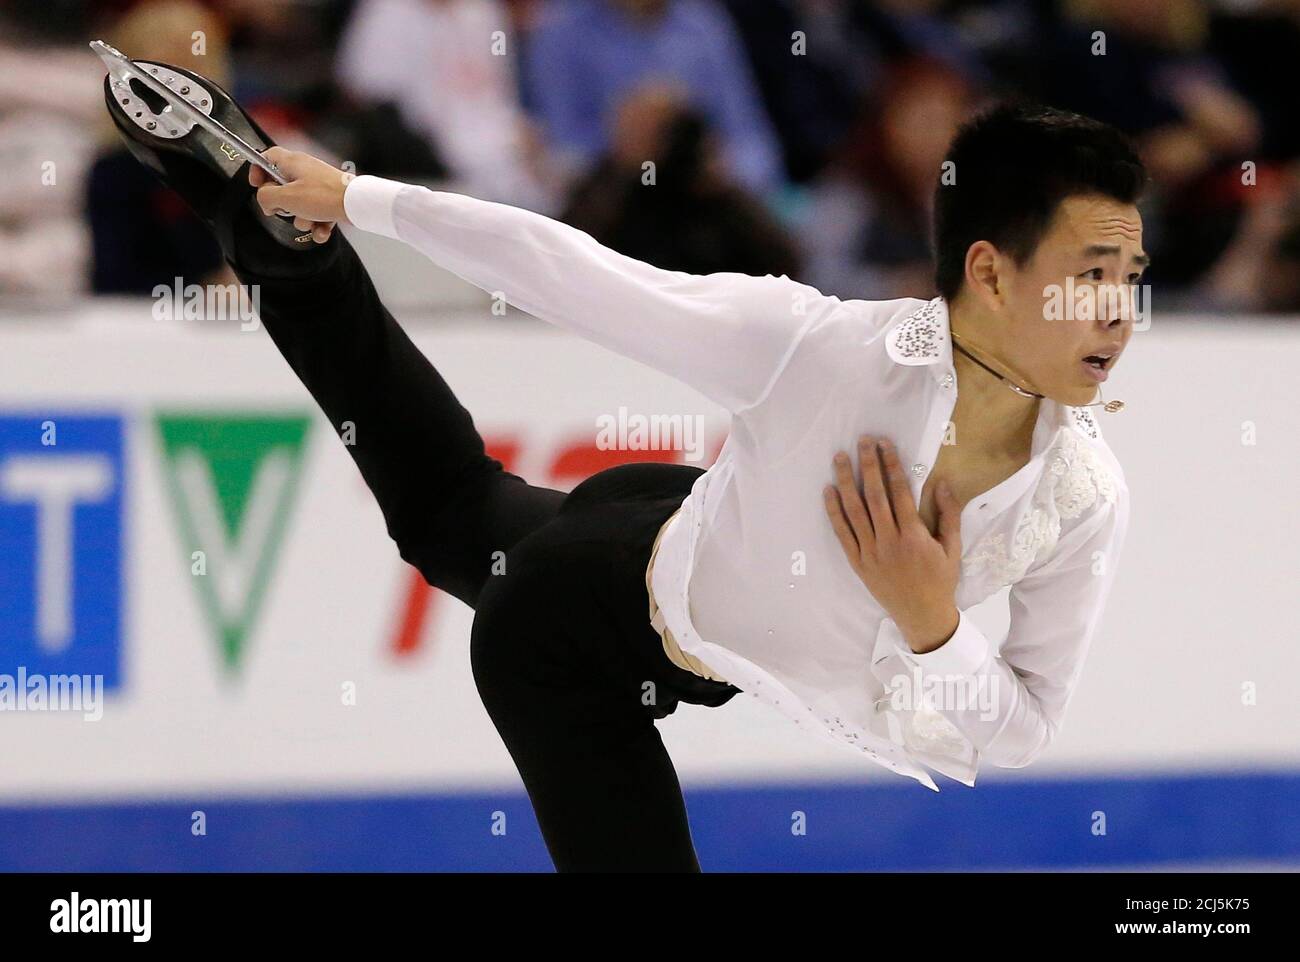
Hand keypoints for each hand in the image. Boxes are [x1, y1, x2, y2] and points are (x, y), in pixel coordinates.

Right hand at [249, 146, 351, 243]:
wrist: (357, 204)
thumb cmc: (323, 197)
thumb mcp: (286, 197)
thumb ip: (266, 197)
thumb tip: (266, 203)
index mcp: (293, 162)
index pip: (266, 156)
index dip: (257, 169)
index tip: (256, 185)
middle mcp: (305, 171)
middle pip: (281, 187)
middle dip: (283, 205)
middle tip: (287, 209)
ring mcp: (318, 186)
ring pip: (299, 205)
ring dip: (303, 220)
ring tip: (312, 221)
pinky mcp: (330, 200)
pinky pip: (316, 215)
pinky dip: (318, 225)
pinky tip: (322, 231)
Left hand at [823, 435, 960, 652]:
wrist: (922, 616)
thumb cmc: (940, 580)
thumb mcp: (953, 548)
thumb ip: (949, 515)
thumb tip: (942, 483)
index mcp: (914, 536)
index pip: (900, 492)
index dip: (892, 465)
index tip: (885, 444)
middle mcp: (889, 542)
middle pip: (875, 496)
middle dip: (868, 465)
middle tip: (862, 440)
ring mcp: (870, 553)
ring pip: (854, 511)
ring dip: (846, 482)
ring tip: (840, 458)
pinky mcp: (858, 563)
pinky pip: (842, 534)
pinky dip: (834, 512)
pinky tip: (828, 492)